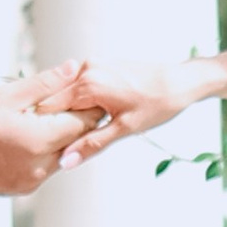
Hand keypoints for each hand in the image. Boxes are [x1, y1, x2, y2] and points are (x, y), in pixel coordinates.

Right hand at [0, 69, 98, 196]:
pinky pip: (47, 166)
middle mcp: (40, 166)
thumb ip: (43, 84)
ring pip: (63, 154)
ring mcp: (33, 180)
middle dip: (76, 120)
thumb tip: (71, 68)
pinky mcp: (26, 187)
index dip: (88, 105)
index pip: (82, 122)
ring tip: (46, 116)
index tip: (87, 92)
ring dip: (60, 136)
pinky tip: (31, 135)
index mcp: (38, 141)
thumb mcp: (5, 96)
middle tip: (71, 100)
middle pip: (76, 140)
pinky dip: (46, 150)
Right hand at [51, 60, 215, 162]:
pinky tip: (95, 116)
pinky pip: (80, 86)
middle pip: (56, 99)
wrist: (181, 81)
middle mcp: (87, 69)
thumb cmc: (158, 104)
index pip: (49, 107)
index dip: (47, 127)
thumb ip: (91, 144)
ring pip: (68, 94)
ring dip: (71, 112)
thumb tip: (65, 161)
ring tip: (84, 129)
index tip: (46, 144)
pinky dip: (82, 102)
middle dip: (59, 120)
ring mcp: (93, 65)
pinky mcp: (100, 66)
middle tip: (67, 142)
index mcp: (88, 84)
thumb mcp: (124, 129)